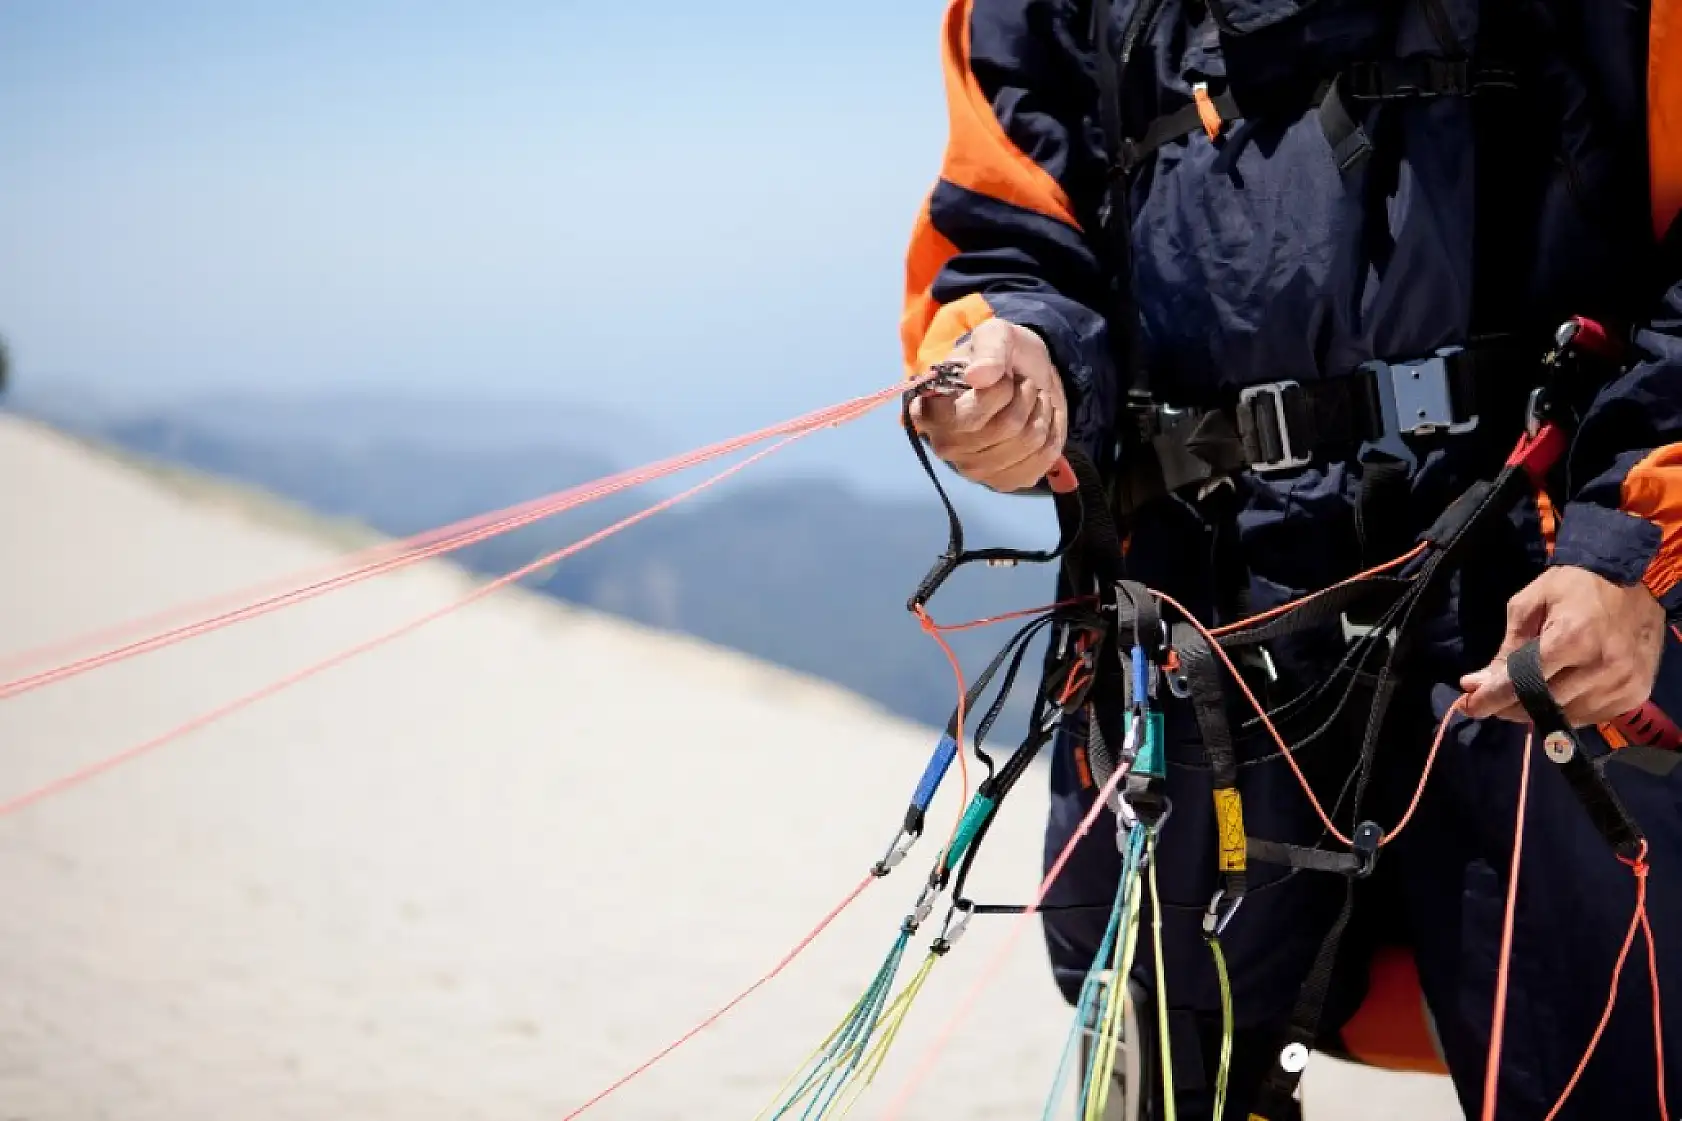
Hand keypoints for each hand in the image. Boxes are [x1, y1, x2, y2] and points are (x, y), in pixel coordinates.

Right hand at [908, 319, 1067, 492]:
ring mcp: (974, 470)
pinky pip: (1042, 461)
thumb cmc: (1001, 356)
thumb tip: (977, 376)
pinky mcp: (1003, 482)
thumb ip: (989, 350)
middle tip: (1022, 385)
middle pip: (1006, 428)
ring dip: (1040, 412)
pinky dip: (1051, 434)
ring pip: (1028, 442)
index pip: (969, 417)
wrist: (1027, 376)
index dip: (998, 392)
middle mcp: (945, 446)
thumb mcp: (996, 335)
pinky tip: (1037, 423)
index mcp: (930, 411)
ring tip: (1030, 401)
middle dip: (1025, 396)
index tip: (1001, 376)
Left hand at [1460, 565, 1665, 725]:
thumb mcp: (1529, 605)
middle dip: (1509, 707)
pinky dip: (1567, 711)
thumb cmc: (1574, 586)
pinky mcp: (1636, 693)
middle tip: (1490, 700)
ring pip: (1566, 717)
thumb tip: (1476, 683)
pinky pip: (1591, 716)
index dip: (1492, 699)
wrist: (1633, 579)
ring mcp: (1623, 683)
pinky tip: (1555, 695)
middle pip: (1543, 705)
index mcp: (1573, 638)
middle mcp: (1602, 667)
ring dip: (1537, 711)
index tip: (1469, 706)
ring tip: (1521, 696)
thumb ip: (1506, 648)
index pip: (1523, 682)